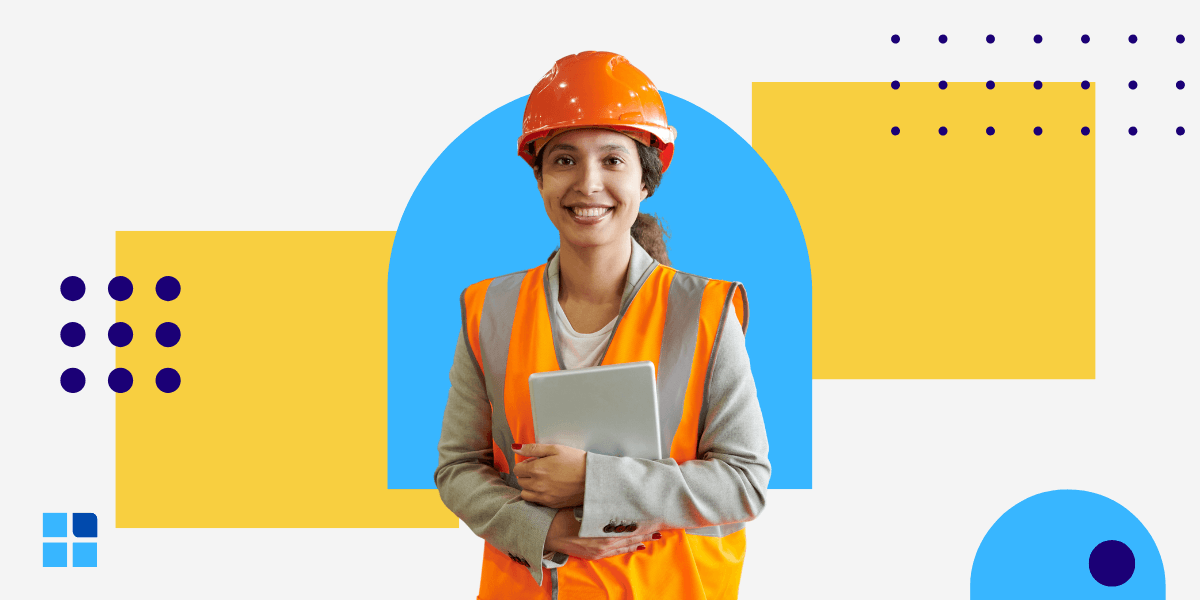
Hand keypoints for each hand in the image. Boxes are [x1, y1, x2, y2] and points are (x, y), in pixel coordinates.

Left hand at [512, 443, 585, 507]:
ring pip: (525, 493)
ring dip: (529, 486)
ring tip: (541, 480)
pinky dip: (536, 495)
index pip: (517, 469)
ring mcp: (544, 496)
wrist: (593, 478)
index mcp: (537, 469)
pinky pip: (535, 501)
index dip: (525, 463)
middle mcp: (537, 485)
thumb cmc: (576, 461)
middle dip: (526, 474)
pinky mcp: (551, 504)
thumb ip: (533, 448)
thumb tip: (515, 448)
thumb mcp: (555, 449)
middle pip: (520, 481)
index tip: (534, 462)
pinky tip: (547, 488)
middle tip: (540, 469)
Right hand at [544, 508, 661, 560]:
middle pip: (632, 534)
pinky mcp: (595, 555)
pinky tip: (638, 546)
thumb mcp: (582, 506)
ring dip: (641, 538)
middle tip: (662, 524)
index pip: (630, 524)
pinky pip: (617, 552)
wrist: (546, 533)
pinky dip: (630, 548)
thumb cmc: (562, 517)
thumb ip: (599, 504)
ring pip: (627, 544)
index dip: (644, 519)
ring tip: (655, 534)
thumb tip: (613, 495)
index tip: (655, 514)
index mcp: (602, 528)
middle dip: (647, 529)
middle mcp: (604, 541)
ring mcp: (600, 550)